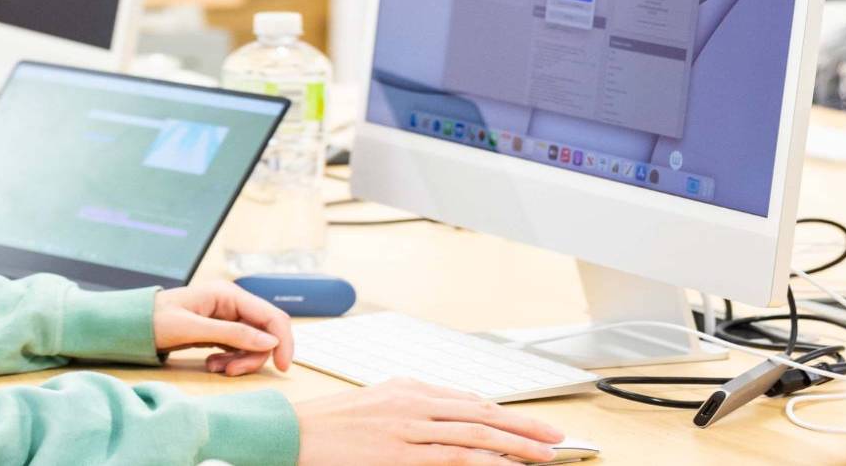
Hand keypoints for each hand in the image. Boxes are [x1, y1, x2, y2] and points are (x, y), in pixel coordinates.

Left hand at [152, 281, 292, 375]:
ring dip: (239, 361)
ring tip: (214, 368)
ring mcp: (227, 316)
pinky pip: (238, 348)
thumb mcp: (192, 329)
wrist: (132, 324)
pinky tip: (212, 365)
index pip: (272, 317)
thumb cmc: (155, 320)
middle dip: (253, 357)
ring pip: (253, 344)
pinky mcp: (220, 329)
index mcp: (228, 294)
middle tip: (230, 372)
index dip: (283, 342)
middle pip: (265, 333)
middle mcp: (232, 303)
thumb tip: (270, 342)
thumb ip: (232, 334)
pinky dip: (230, 360)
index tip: (283, 368)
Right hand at [296, 379, 563, 464]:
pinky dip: (484, 461)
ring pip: (475, 436)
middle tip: (555, 435)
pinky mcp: (398, 454)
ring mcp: (406, 429)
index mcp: (405, 388)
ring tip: (544, 454)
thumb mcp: (373, 404)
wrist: (289, 434)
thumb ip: (411, 407)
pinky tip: (505, 465)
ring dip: (515, 445)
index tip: (527, 423)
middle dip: (523, 425)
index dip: (503, 413)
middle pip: (480, 413)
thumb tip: (450, 415)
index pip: (467, 400)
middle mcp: (411, 403)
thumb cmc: (328, 425)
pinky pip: (452, 458)